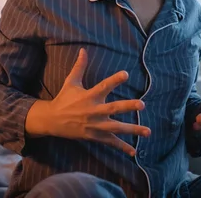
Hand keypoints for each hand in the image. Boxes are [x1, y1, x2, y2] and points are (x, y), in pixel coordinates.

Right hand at [26, 48, 149, 155]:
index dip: (115, 80)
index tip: (126, 74)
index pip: (104, 86)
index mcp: (89, 96)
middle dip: (128, 106)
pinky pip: (110, 142)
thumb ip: (79, 66)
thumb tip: (83, 50)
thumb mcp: (71, 82)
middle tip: (142, 104)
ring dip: (132, 130)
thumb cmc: (64, 99)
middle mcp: (93, 111)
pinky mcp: (95, 136)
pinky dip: (122, 147)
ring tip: (148, 131)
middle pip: (113, 108)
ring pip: (116, 128)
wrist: (52, 120)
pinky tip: (134, 152)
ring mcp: (95, 125)